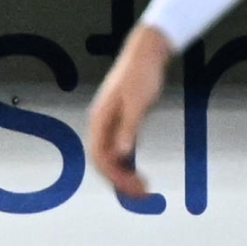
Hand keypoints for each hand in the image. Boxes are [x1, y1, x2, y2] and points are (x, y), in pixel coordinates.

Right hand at [86, 23, 174, 199]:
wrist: (146, 52)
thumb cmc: (141, 74)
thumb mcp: (137, 103)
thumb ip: (128, 129)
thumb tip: (120, 154)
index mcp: (100, 120)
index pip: (101, 157)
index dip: (116, 177)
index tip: (136, 188)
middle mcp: (100, 123)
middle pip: (103, 160)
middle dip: (120, 180)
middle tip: (143, 193)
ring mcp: (109, 122)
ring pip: (110, 156)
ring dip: (123, 174)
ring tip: (142, 188)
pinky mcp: (120, 121)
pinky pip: (118, 149)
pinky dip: (126, 163)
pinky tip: (137, 170)